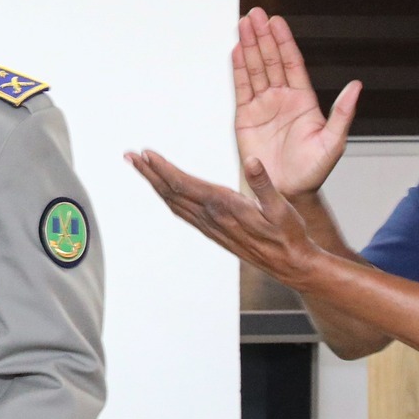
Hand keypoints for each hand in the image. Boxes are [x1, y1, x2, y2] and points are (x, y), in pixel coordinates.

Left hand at [126, 150, 324, 288]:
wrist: (289, 264)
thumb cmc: (288, 235)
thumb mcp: (281, 208)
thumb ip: (264, 184)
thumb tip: (253, 162)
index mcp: (224, 206)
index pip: (184, 185)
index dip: (162, 169)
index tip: (145, 154)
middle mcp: (211, 217)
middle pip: (171, 192)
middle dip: (149, 173)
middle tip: (129, 156)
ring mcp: (210, 226)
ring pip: (174, 202)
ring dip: (155, 184)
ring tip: (141, 168)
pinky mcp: (213, 231)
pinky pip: (183, 213)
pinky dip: (169, 198)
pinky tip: (165, 193)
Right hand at [233, 8, 357, 196]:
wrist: (286, 193)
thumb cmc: (312, 171)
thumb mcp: (333, 142)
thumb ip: (342, 113)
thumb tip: (356, 87)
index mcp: (304, 101)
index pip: (292, 63)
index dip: (284, 42)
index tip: (277, 22)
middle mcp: (282, 99)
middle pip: (270, 60)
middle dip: (263, 37)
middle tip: (254, 14)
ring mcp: (263, 106)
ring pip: (255, 69)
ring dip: (249, 47)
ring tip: (243, 25)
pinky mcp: (245, 118)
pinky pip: (241, 88)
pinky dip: (238, 69)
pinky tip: (236, 51)